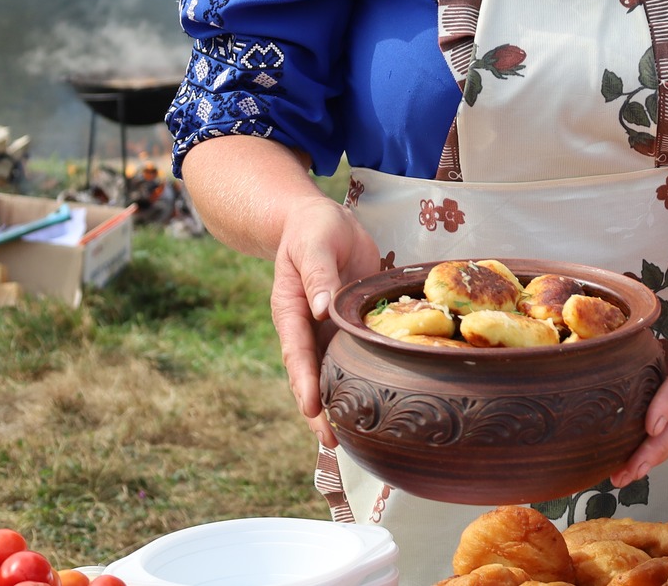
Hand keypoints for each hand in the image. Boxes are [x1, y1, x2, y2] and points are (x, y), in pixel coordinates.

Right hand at [270, 193, 381, 446]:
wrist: (318, 222)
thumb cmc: (314, 229)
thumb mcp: (315, 244)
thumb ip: (318, 274)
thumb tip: (321, 308)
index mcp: (292, 310)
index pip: (296, 351)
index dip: (303, 382)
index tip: (310, 409)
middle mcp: (306, 327)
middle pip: (311, 375)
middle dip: (319, 410)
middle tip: (332, 444)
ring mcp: (325, 330)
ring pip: (330, 373)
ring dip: (338, 404)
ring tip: (352, 442)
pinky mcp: (346, 326)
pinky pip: (352, 358)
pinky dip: (360, 381)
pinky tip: (375, 405)